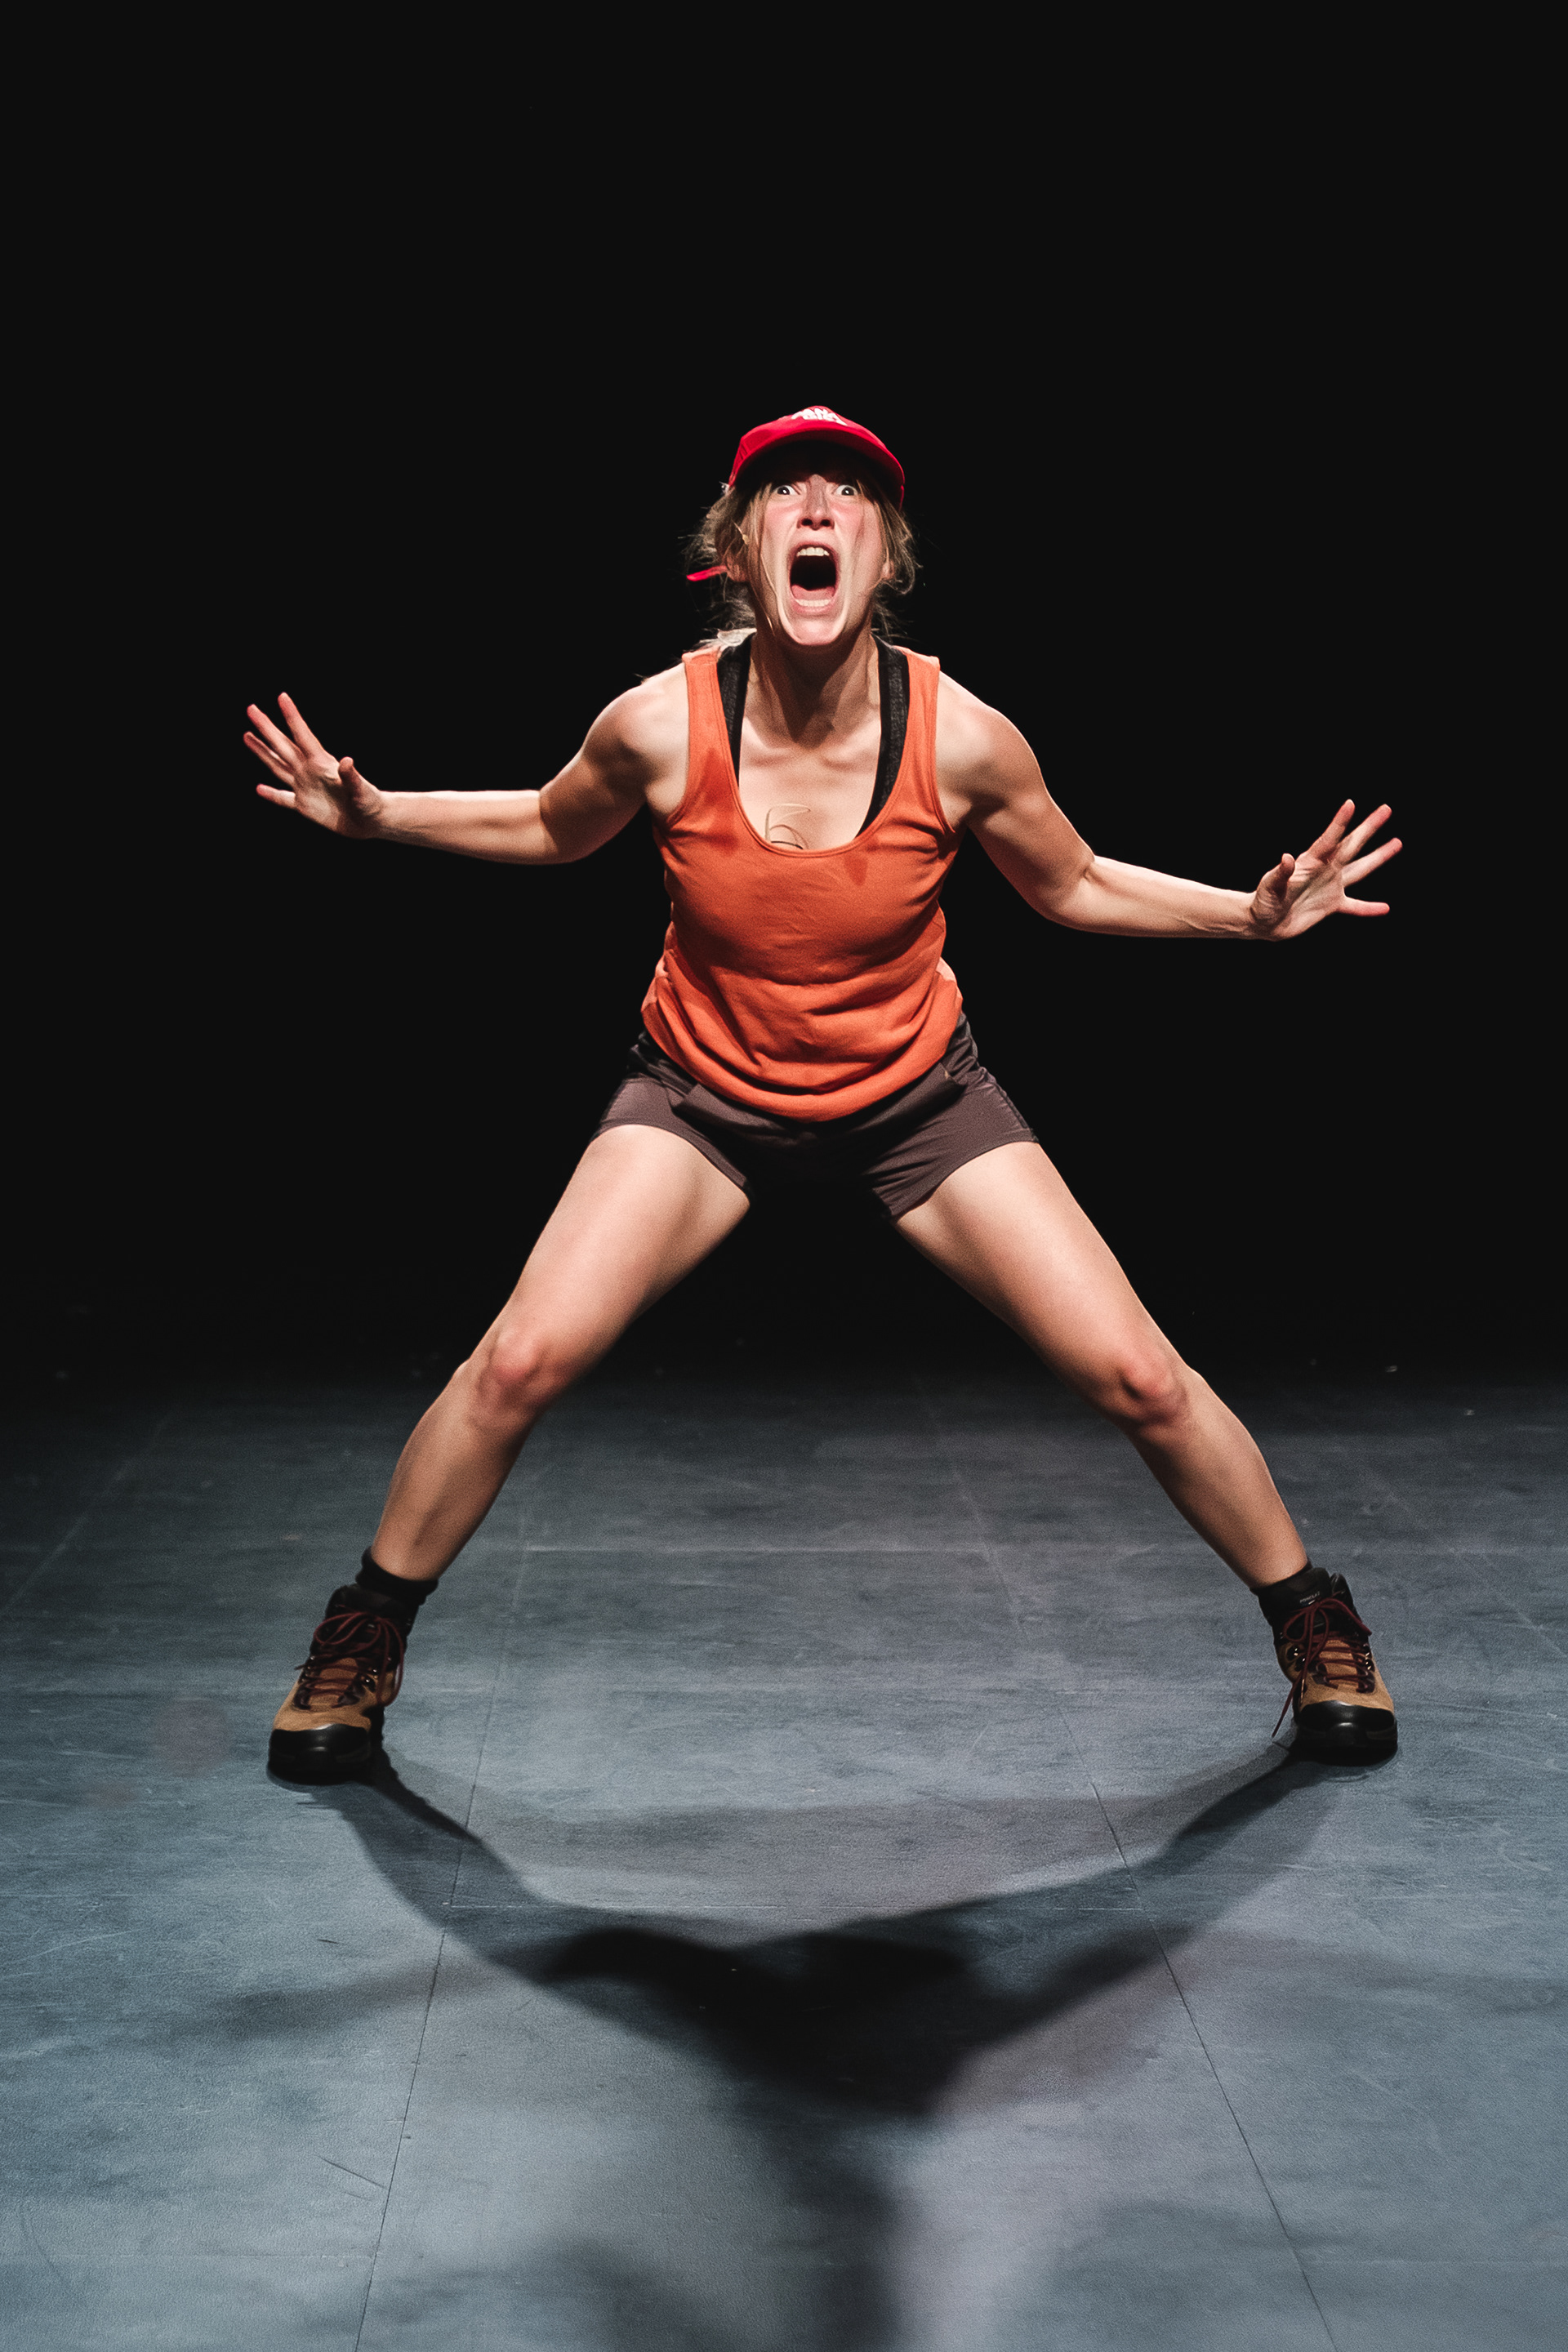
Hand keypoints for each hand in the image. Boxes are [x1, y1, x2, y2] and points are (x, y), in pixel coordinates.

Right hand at [243, 693, 382, 837]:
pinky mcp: (303, 806)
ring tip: (247, 735)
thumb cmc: (370, 802)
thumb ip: (351, 776)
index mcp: (322, 763)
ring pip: (277, 766)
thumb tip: (346, 760)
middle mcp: (309, 771)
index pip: (303, 735)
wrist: (370, 821)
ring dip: (262, 752)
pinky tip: (259, 788)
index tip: (282, 696)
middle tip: (251, 708)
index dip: (293, 716)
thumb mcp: (361, 788)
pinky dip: (271, 795)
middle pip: (282, 745)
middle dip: (266, 727)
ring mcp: (304, 787)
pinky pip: (283, 798)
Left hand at [1247, 801, 1401, 939]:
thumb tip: (1287, 858)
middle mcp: (1325, 870)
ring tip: (1397, 843)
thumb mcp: (1269, 887)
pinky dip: (1370, 908)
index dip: (1339, 822)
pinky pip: (1356, 906)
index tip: (1350, 803)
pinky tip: (1385, 908)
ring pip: (1361, 869)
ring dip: (1379, 856)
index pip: (1328, 839)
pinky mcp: (1332, 905)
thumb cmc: (1263, 902)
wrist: (1263, 922)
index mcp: (1310, 862)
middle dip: (1368, 827)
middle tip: (1386, 808)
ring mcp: (1331, 886)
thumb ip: (1280, 873)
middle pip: (1352, 845)